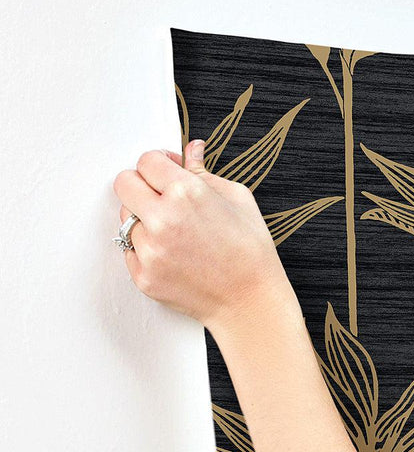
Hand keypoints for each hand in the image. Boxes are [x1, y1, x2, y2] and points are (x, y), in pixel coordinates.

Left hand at [112, 139, 300, 334]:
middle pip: (124, 183)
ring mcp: (150, 251)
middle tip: (162, 199)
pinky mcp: (144, 276)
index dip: (159, 165)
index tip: (168, 174)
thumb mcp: (238, 200)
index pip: (146, 161)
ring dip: (144, 221)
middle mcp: (162, 219)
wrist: (251, 302)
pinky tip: (174, 256)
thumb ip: (205, 172)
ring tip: (175, 234)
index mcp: (187, 192)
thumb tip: (191, 149)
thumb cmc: (251, 251)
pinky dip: (147, 250)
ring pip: (126, 219)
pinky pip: (130, 251)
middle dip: (142, 186)